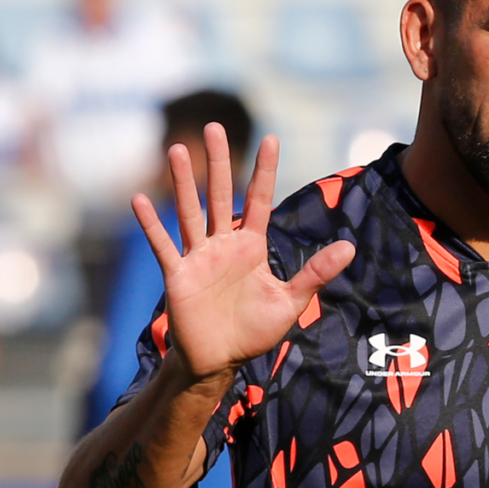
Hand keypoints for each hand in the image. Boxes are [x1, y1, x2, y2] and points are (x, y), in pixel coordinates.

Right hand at [131, 123, 354, 381]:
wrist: (219, 361)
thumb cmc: (253, 331)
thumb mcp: (290, 301)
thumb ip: (315, 272)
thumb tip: (349, 247)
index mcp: (252, 245)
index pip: (259, 199)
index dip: (264, 170)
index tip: (271, 138)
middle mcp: (224, 244)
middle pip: (219, 194)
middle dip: (218, 161)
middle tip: (215, 126)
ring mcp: (199, 257)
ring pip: (190, 212)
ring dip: (183, 182)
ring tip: (177, 148)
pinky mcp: (178, 276)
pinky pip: (164, 246)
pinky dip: (151, 225)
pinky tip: (139, 199)